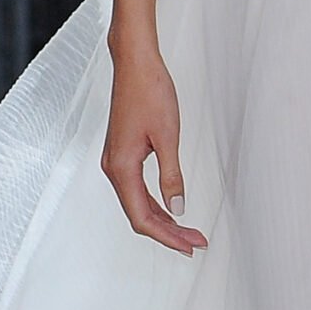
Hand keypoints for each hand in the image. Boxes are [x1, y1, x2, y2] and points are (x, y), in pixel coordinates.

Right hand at [102, 35, 206, 255]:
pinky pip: (135, 189)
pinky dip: (154, 203)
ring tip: (188, 232)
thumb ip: (172, 176)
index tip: (190, 246)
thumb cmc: (150, 92)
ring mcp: (115, 161)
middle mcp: (114, 168)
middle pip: (138, 215)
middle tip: (196, 243)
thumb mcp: (168, 137)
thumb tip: (178, 207)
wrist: (135, 63)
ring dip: (162, 219)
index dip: (167, 236)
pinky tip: (170, 208)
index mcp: (122, 167)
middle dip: (168, 233)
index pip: (142, 217)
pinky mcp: (122, 153)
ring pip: (137, 203)